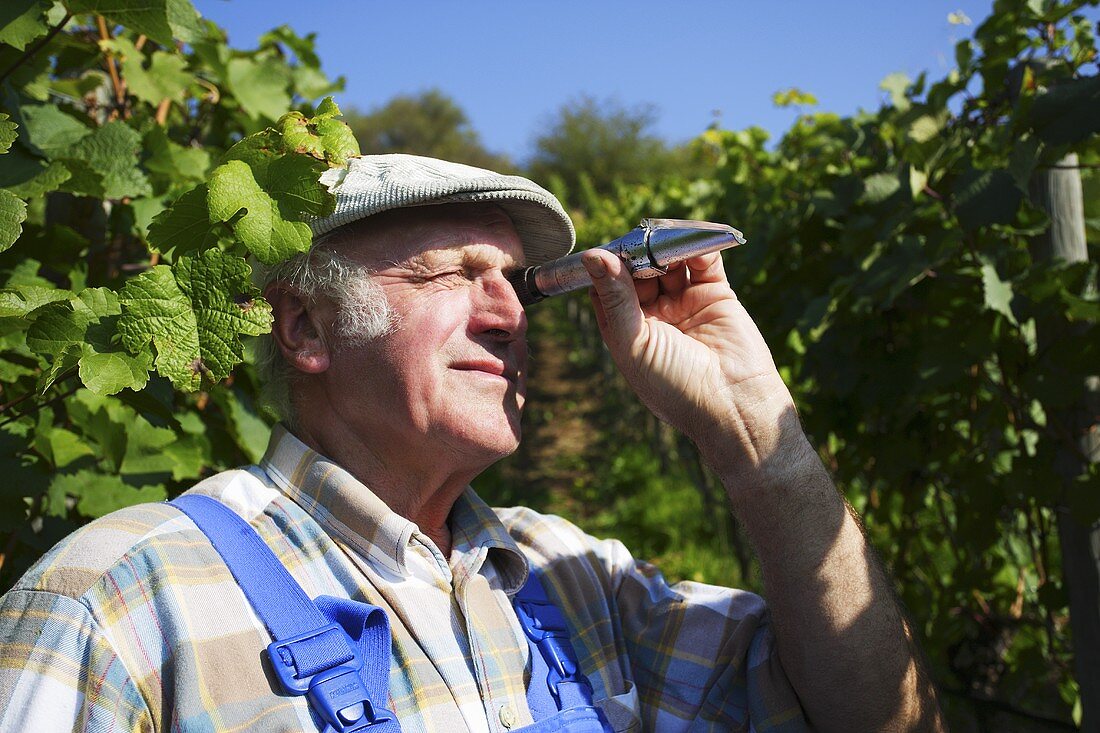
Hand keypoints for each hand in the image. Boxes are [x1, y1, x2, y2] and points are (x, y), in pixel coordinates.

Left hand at [582, 248, 798, 474]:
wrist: (732, 404)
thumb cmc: (674, 385)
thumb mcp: (634, 341)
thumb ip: (615, 297)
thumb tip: (593, 256)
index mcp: (626, 331)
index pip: (608, 288)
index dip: (604, 267)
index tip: (603, 251)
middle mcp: (653, 316)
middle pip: (638, 270)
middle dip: (637, 252)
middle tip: (638, 238)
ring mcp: (684, 304)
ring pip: (670, 262)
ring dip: (666, 246)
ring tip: (663, 237)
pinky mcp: (715, 296)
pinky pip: (704, 263)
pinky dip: (698, 247)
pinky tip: (690, 241)